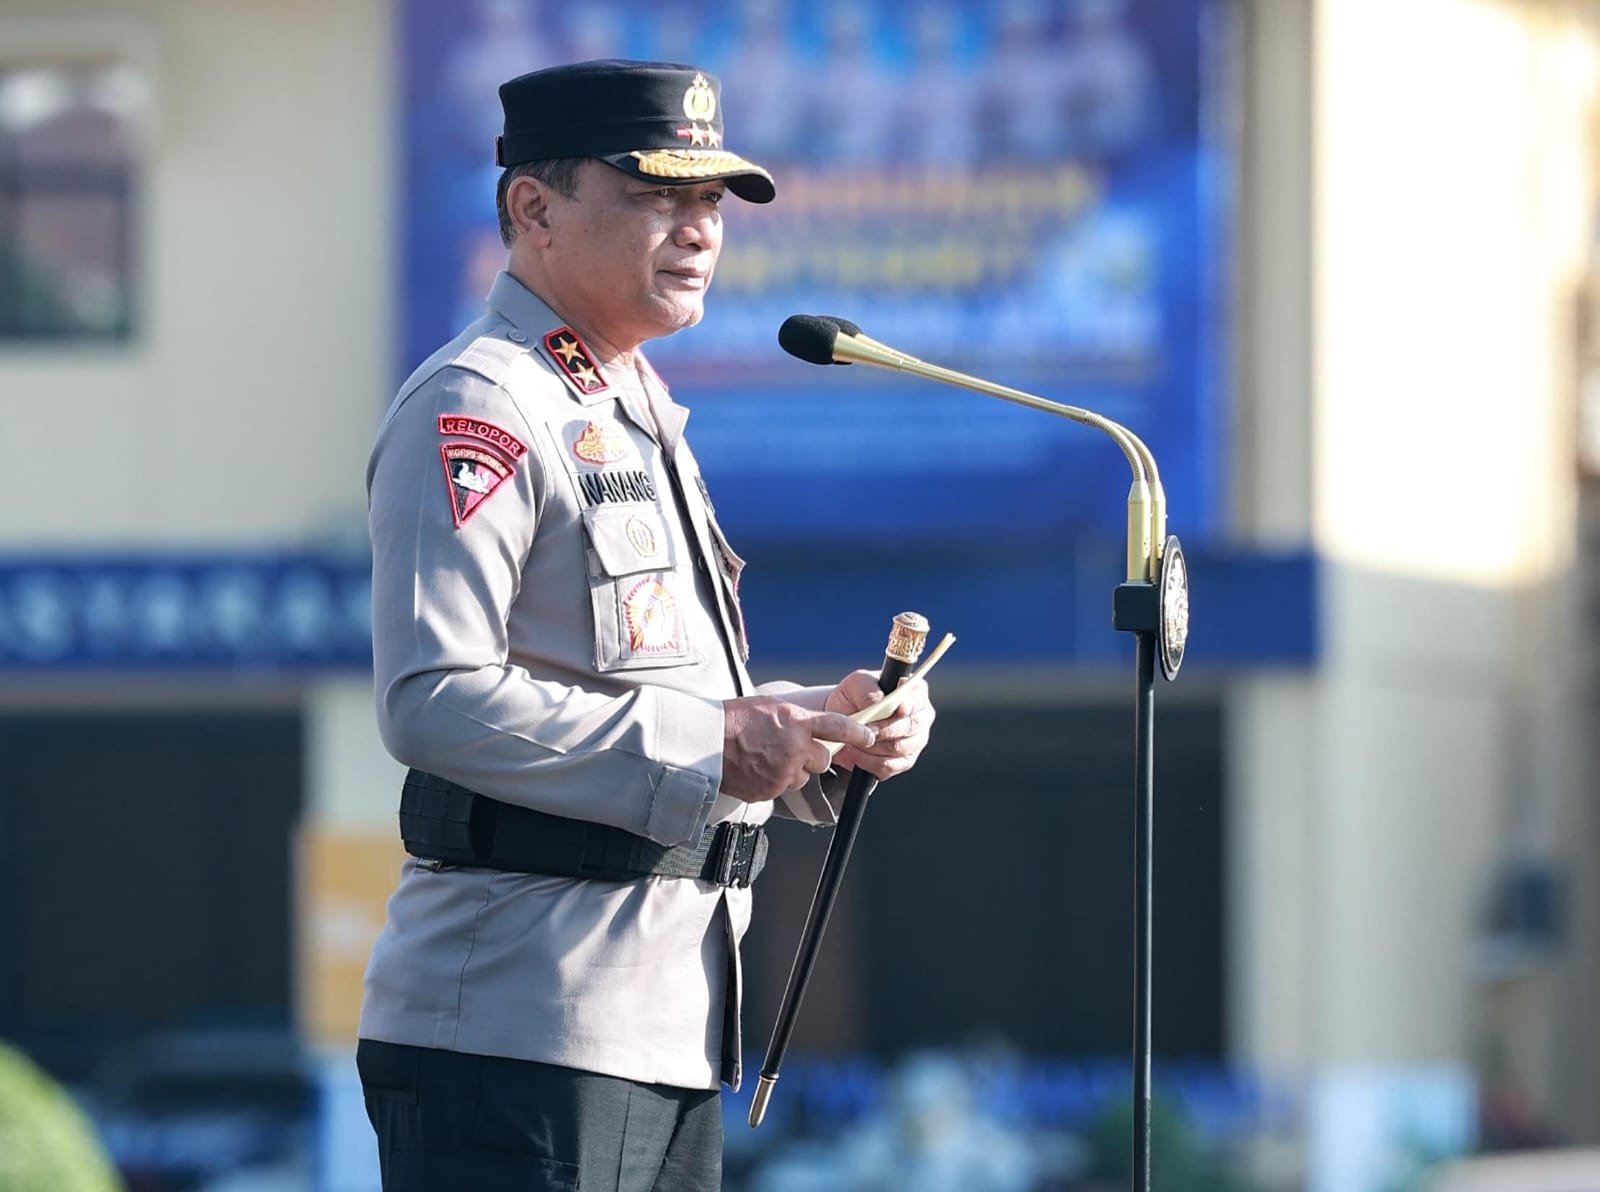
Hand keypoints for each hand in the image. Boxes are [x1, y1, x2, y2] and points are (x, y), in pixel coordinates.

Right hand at [721, 696, 876, 803]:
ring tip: (766, 757)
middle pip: (823, 759)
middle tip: (791, 748)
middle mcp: (795, 749)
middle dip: (813, 756)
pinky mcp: (771, 791)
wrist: (704, 742)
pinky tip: (757, 768)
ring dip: (792, 770)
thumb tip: (811, 727)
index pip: (838, 727)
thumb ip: (796, 719)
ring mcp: (783, 773)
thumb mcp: (770, 707)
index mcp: (797, 723)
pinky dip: (774, 781)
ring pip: (803, 776)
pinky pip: (782, 788)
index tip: (869, 736)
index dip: (858, 733)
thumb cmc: (733, 719)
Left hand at [824, 670, 935, 780]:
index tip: (898, 708)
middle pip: (910, 726)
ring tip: (853, 741)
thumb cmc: (853, 698)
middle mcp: (921, 717)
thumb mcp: (856, 684)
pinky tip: (855, 754)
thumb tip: (879, 703)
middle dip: (885, 729)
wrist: (842, 721)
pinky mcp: (903, 762)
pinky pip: (889, 766)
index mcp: (916, 692)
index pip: (918, 699)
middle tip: (864, 729)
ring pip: (898, 748)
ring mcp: (915, 742)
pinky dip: (869, 761)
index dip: (909, 704)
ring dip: (873, 746)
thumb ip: (869, 691)